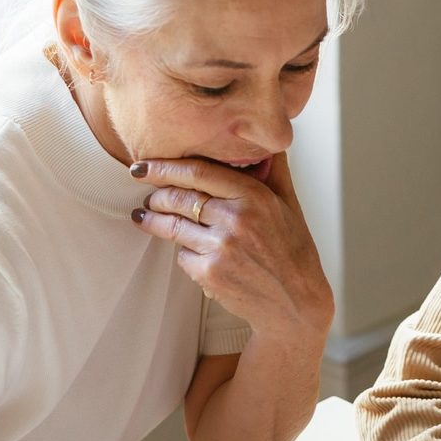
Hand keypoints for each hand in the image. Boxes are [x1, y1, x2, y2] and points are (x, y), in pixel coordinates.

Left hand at [130, 153, 332, 339]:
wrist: (296, 301)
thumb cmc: (293, 249)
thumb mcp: (290, 204)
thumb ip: (273, 170)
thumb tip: (263, 139)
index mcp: (255, 196)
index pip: (198, 172)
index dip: (164, 167)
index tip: (144, 167)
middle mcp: (236, 220)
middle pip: (178, 198)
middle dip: (155, 195)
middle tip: (147, 195)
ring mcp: (221, 248)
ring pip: (173, 227)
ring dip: (153, 220)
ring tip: (144, 217)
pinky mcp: (210, 274)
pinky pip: (182, 255)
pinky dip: (183, 252)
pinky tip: (189, 251)